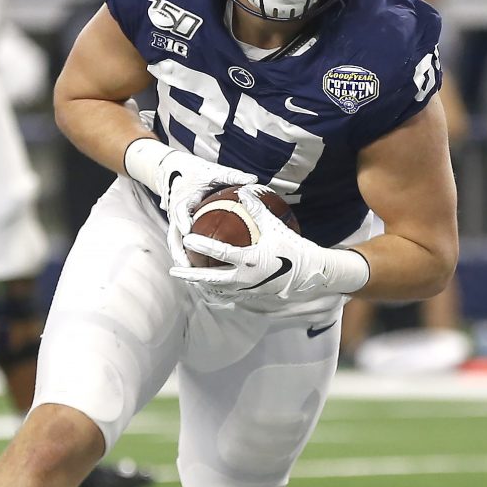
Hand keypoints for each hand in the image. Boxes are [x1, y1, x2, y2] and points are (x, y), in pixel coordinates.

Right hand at [125, 138, 257, 257]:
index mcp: (183, 198)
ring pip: (175, 242)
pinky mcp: (177, 226)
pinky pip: (179, 243)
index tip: (188, 230)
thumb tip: (253, 179)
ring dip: (181, 258)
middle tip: (188, 265)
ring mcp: (175, 220)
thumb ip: (232, 176)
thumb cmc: (196, 171)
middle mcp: (175, 211)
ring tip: (191, 274)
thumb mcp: (214, 171)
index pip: (180, 210)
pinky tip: (196, 269)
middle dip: (179, 250)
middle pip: (174, 234)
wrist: (175, 170)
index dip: (182, 220)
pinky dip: (185, 255)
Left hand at [171, 185, 368, 304]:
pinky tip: (207, 287)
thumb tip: (244, 191)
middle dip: (190, 274)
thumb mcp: (275, 226)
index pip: (220, 253)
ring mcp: (248, 290)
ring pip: (218, 290)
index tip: (187, 238)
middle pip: (211, 279)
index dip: (202, 244)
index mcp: (250, 260)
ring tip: (187, 278)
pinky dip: (216, 291)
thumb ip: (257, 209)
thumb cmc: (294, 248)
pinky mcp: (253, 296)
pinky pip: (229, 295)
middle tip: (174, 269)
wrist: (312, 274)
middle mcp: (246, 279)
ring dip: (201, 284)